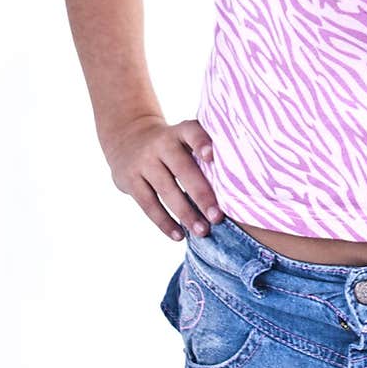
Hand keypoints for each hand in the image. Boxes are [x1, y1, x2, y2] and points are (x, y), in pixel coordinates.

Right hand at [103, 114, 223, 240]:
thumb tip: (238, 180)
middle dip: (201, 195)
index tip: (212, 156)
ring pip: (166, 191)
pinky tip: (179, 235)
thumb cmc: (172, 144)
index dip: (202, 143)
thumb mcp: (183, 136)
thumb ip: (205, 150)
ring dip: (185, 214)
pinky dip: (164, 222)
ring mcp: (144, 162)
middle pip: (183, 170)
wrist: (127, 139)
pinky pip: (149, 204)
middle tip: (218, 217)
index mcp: (180, 131)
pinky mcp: (130, 180)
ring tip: (202, 231)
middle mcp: (161, 144)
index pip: (192, 133)